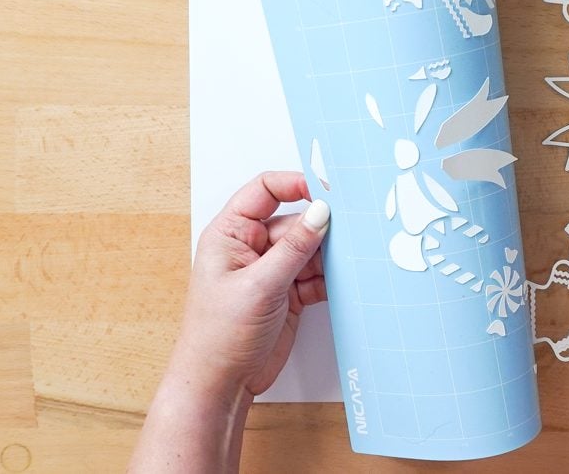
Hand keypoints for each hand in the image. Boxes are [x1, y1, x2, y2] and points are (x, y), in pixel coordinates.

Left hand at [178, 171, 329, 398]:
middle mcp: (251, 247)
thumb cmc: (218, 335)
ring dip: (330, 256)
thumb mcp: (260, 285)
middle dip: (321, 228)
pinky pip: (316, 274)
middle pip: (296, 221)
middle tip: (351, 230)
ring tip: (351, 260)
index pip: (265, 190)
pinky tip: (345, 281)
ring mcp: (271, 271)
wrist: (220, 384)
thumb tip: (321, 212)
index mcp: (231, 234)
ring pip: (310, 249)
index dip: (295, 184)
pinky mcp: (288, 293)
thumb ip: (294, 247)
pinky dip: (331, 278)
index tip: (326, 190)